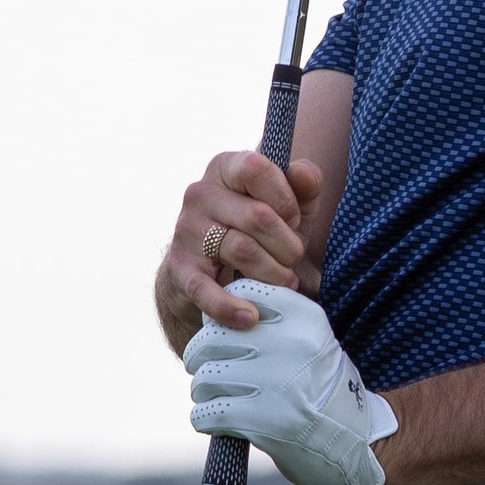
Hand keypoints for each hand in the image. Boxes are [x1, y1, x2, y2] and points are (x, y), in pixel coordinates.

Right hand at [159, 150, 323, 352]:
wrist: (209, 273)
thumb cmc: (256, 232)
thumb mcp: (286, 206)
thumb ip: (303, 186)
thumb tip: (304, 173)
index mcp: (225, 167)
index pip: (257, 169)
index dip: (285, 199)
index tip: (292, 221)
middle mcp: (200, 193)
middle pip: (257, 217)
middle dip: (287, 245)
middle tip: (292, 259)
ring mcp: (187, 231)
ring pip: (242, 251)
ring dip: (274, 274)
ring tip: (283, 283)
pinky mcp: (180, 270)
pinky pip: (206, 290)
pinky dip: (231, 307)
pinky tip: (250, 317)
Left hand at [186, 282, 396, 484]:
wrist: (356, 443)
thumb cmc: (323, 389)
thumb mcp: (312, 340)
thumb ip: (270, 321)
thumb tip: (211, 315)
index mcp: (303, 317)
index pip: (239, 293)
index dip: (222, 314)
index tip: (226, 333)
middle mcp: (288, 344)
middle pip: (211, 338)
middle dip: (202, 358)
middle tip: (211, 371)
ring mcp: (272, 382)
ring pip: (204, 377)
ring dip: (204, 392)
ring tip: (218, 398)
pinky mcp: (258, 420)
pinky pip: (206, 412)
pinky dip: (206, 419)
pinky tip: (220, 421)